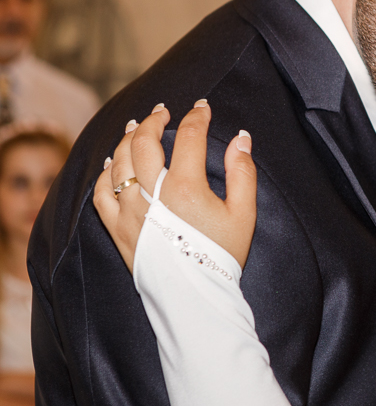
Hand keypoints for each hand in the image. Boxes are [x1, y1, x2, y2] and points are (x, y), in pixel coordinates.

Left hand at [94, 102, 256, 272]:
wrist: (195, 298)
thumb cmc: (222, 256)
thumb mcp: (244, 214)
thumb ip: (243, 172)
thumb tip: (241, 138)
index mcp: (186, 188)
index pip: (188, 137)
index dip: (196, 117)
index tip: (202, 108)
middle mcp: (152, 195)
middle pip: (145, 142)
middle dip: (154, 120)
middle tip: (162, 112)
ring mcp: (130, 212)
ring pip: (120, 162)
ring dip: (128, 139)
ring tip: (136, 128)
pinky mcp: (118, 229)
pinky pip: (101, 193)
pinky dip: (106, 173)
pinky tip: (113, 162)